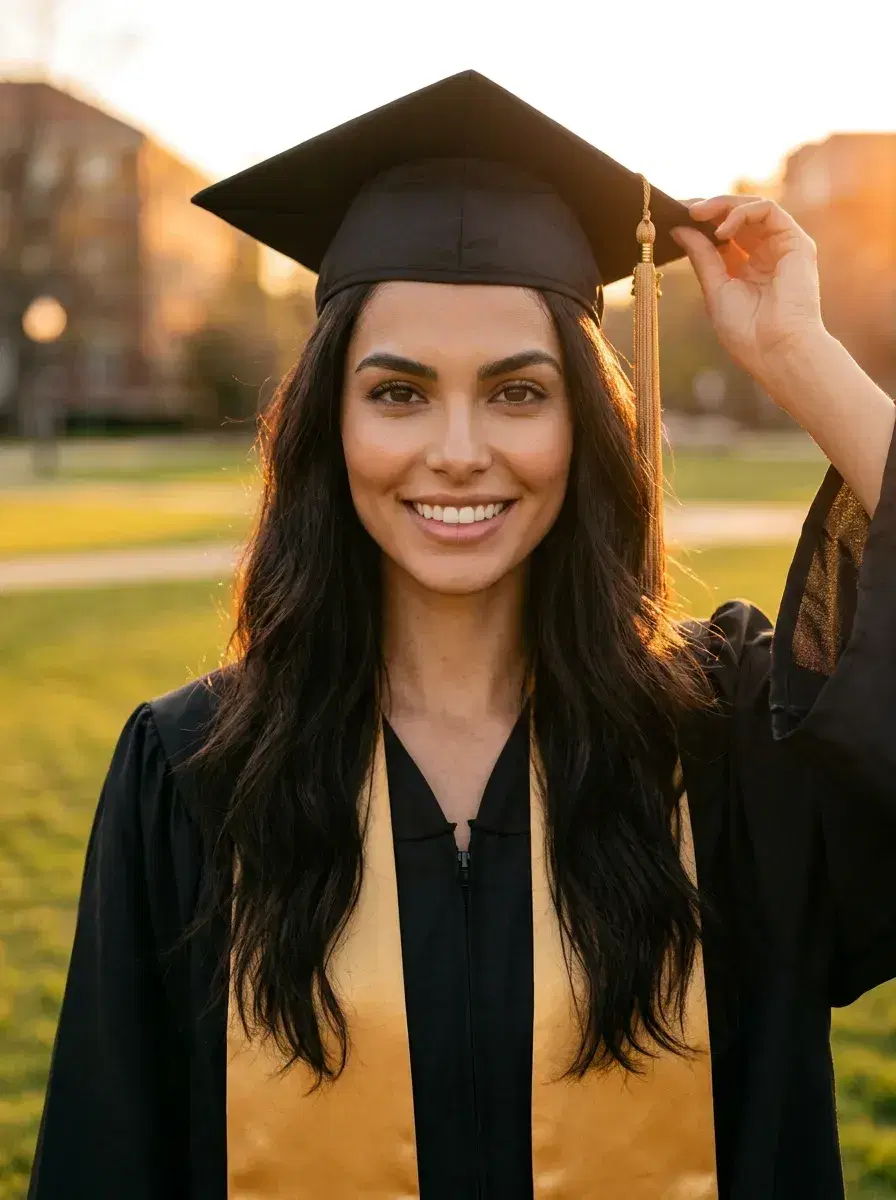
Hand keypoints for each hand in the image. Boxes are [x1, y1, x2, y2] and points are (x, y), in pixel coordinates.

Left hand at [671, 196, 826, 386]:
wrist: (778, 351)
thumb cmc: (747, 333)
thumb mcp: (715, 289)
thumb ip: (701, 257)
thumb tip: (679, 230)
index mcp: (745, 269)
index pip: (722, 235)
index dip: (700, 223)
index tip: (673, 217)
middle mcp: (765, 255)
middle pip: (736, 217)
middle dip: (709, 209)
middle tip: (683, 209)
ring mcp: (781, 247)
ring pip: (752, 208)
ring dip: (722, 206)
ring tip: (696, 214)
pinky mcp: (796, 242)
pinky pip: (768, 210)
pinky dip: (741, 213)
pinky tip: (721, 231)